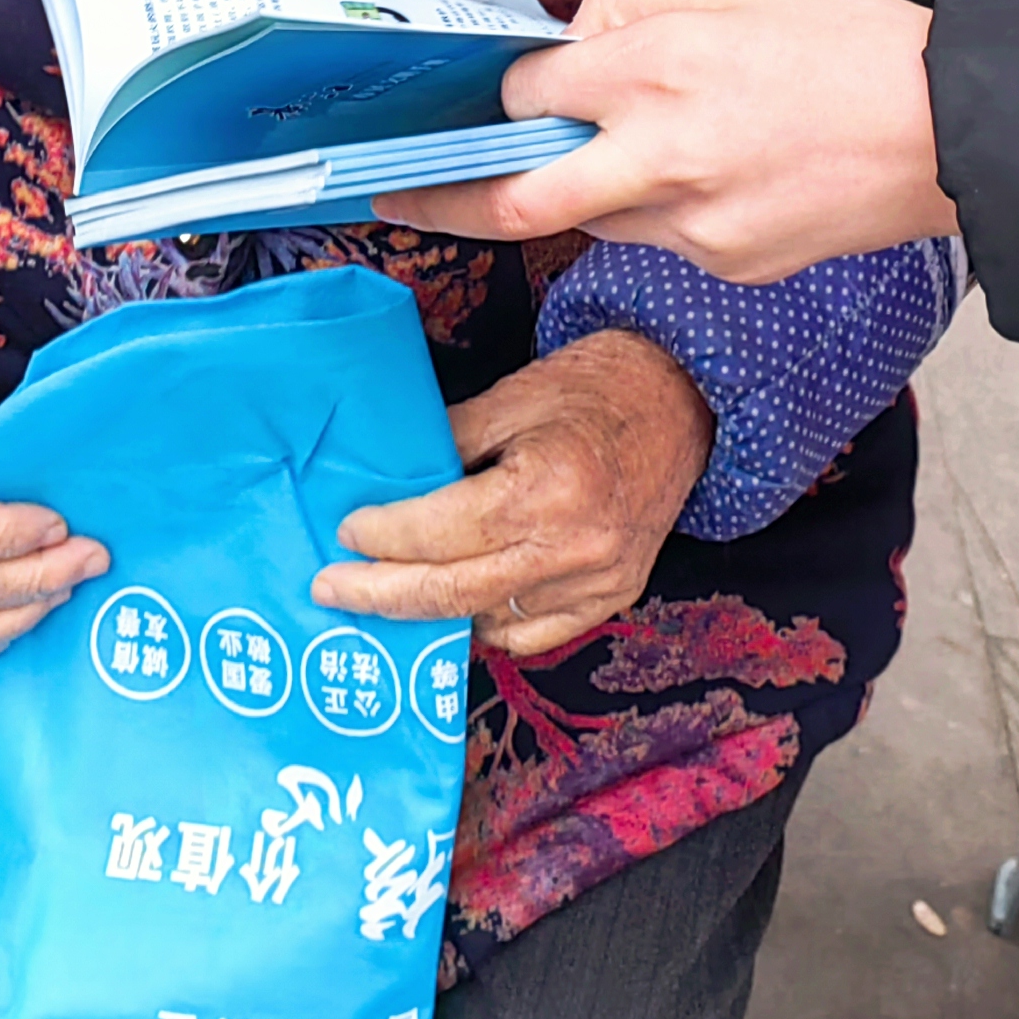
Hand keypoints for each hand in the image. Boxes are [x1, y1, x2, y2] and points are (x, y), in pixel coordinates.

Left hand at [312, 332, 713, 657]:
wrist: (686, 397)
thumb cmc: (596, 387)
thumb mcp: (512, 396)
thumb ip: (448, 443)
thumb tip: (388, 480)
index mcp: (546, 488)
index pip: (442, 532)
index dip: (385, 536)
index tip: (346, 530)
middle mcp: (576, 546)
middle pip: (456, 592)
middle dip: (383, 594)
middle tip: (332, 589)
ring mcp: (600, 580)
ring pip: (492, 620)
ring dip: (435, 610)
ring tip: (389, 590)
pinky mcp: (615, 596)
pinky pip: (535, 631)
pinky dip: (491, 621)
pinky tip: (459, 599)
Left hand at [377, 0, 953, 283]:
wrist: (945, 126)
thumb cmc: (842, 43)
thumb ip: (628, 2)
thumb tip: (565, 35)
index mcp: (657, 62)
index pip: (528, 90)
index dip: (497, 94)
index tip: (462, 101)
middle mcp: (661, 148)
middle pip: (517, 195)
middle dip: (443, 200)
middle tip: (394, 195)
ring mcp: (693, 219)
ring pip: (585, 220)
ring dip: (557, 200)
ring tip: (529, 183)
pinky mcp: (726, 263)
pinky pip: (654, 242)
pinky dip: (643, 213)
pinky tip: (681, 178)